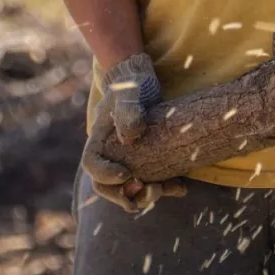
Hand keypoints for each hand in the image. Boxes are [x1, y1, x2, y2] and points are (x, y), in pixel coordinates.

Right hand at [80, 52, 186, 211]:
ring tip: (170, 190)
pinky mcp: (149, 159)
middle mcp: (112, 154)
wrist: (144, 80)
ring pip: (133, 187)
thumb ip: (128, 110)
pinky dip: (166, 186)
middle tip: (149, 191)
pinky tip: (182, 186)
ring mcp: (131, 159)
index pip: (92, 166)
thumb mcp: (129, 92)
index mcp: (100, 141)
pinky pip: (153, 180)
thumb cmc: (132, 84)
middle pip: (110, 186)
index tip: (127, 174)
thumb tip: (130, 136)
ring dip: (149, 194)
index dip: (106, 176)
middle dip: (129, 194)